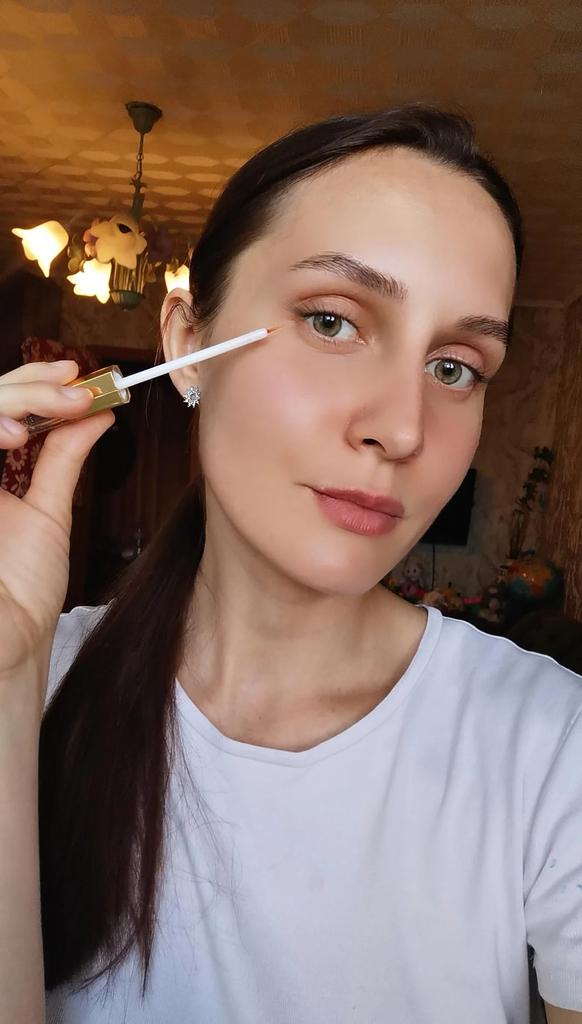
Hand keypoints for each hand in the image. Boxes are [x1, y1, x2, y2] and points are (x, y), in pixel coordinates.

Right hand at [0, 360, 113, 695]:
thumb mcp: (48, 509)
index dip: (29, 379)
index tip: (76, 375)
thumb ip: (63, 456)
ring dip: (4, 401)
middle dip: (25, 387)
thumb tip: (99, 412)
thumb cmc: (23, 589)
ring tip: (38, 420)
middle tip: (74, 394)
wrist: (12, 642)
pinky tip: (15, 436)